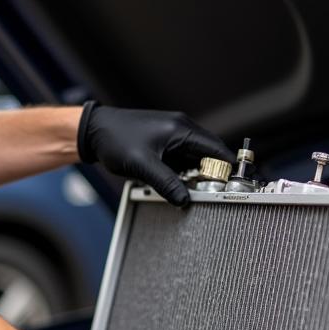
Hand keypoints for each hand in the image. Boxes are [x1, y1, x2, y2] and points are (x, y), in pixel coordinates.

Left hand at [77, 102, 233, 206]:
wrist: (94, 131)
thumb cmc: (116, 139)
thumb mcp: (143, 166)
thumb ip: (166, 183)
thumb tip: (183, 200)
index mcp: (181, 129)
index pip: (216, 149)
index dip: (227, 167)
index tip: (234, 184)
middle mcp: (181, 129)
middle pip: (208, 154)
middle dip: (211, 174)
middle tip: (211, 193)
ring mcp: (172, 135)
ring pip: (195, 158)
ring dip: (195, 175)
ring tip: (190, 190)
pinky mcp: (164, 143)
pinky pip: (181, 159)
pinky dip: (182, 172)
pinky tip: (175, 184)